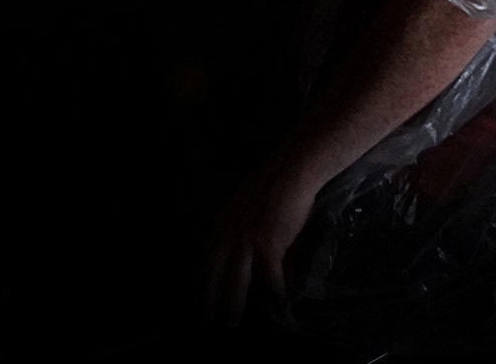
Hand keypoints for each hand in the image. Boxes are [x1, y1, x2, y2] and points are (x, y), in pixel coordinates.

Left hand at [204, 156, 322, 326]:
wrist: (292, 171)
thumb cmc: (276, 185)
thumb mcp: (250, 208)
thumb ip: (246, 230)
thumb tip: (254, 254)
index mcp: (222, 223)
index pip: (207, 257)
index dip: (203, 278)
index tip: (202, 293)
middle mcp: (228, 235)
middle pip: (214, 275)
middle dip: (210, 300)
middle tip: (209, 320)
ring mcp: (245, 242)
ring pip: (235, 284)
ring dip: (232, 307)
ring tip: (230, 324)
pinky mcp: (267, 248)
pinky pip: (271, 280)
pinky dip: (277, 293)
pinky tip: (282, 304)